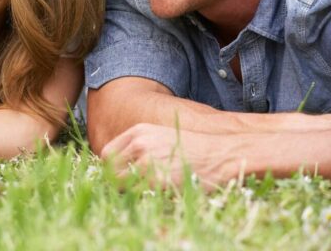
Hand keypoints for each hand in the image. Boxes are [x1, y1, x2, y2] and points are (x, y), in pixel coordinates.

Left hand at [101, 123, 238, 190]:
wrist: (223, 155)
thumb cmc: (195, 149)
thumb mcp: (163, 136)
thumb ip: (140, 146)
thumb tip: (119, 165)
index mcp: (139, 132)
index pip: (107, 154)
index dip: (110, 168)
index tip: (117, 177)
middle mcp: (139, 144)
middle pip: (111, 170)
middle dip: (117, 182)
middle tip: (129, 189)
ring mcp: (147, 163)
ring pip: (122, 185)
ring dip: (129, 191)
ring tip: (146, 191)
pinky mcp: (157, 181)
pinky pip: (139, 194)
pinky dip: (144, 198)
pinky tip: (158, 194)